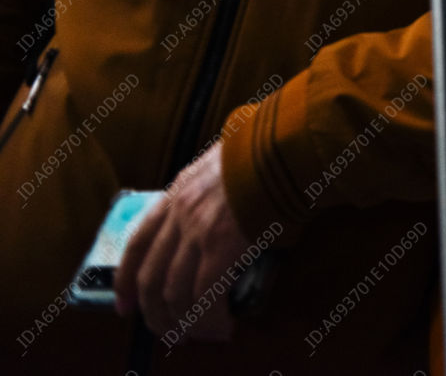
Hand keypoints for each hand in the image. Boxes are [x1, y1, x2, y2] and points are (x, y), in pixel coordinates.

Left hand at [114, 143, 251, 344]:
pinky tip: (220, 327)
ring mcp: (198, 231)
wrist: (286, 144)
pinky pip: (206, 295)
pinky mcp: (222, 246)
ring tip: (194, 335)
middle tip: (166, 331)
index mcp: (178, 192)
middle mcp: (180, 213)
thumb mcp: (223, 165)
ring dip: (181, 321)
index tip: (124, 306)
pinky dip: (209, 318)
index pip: (138, 243)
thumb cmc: (266, 152)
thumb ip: (210, 190)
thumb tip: (219, 216)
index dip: (126, 280)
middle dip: (154, 312)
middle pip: (151, 276)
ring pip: (174, 292)